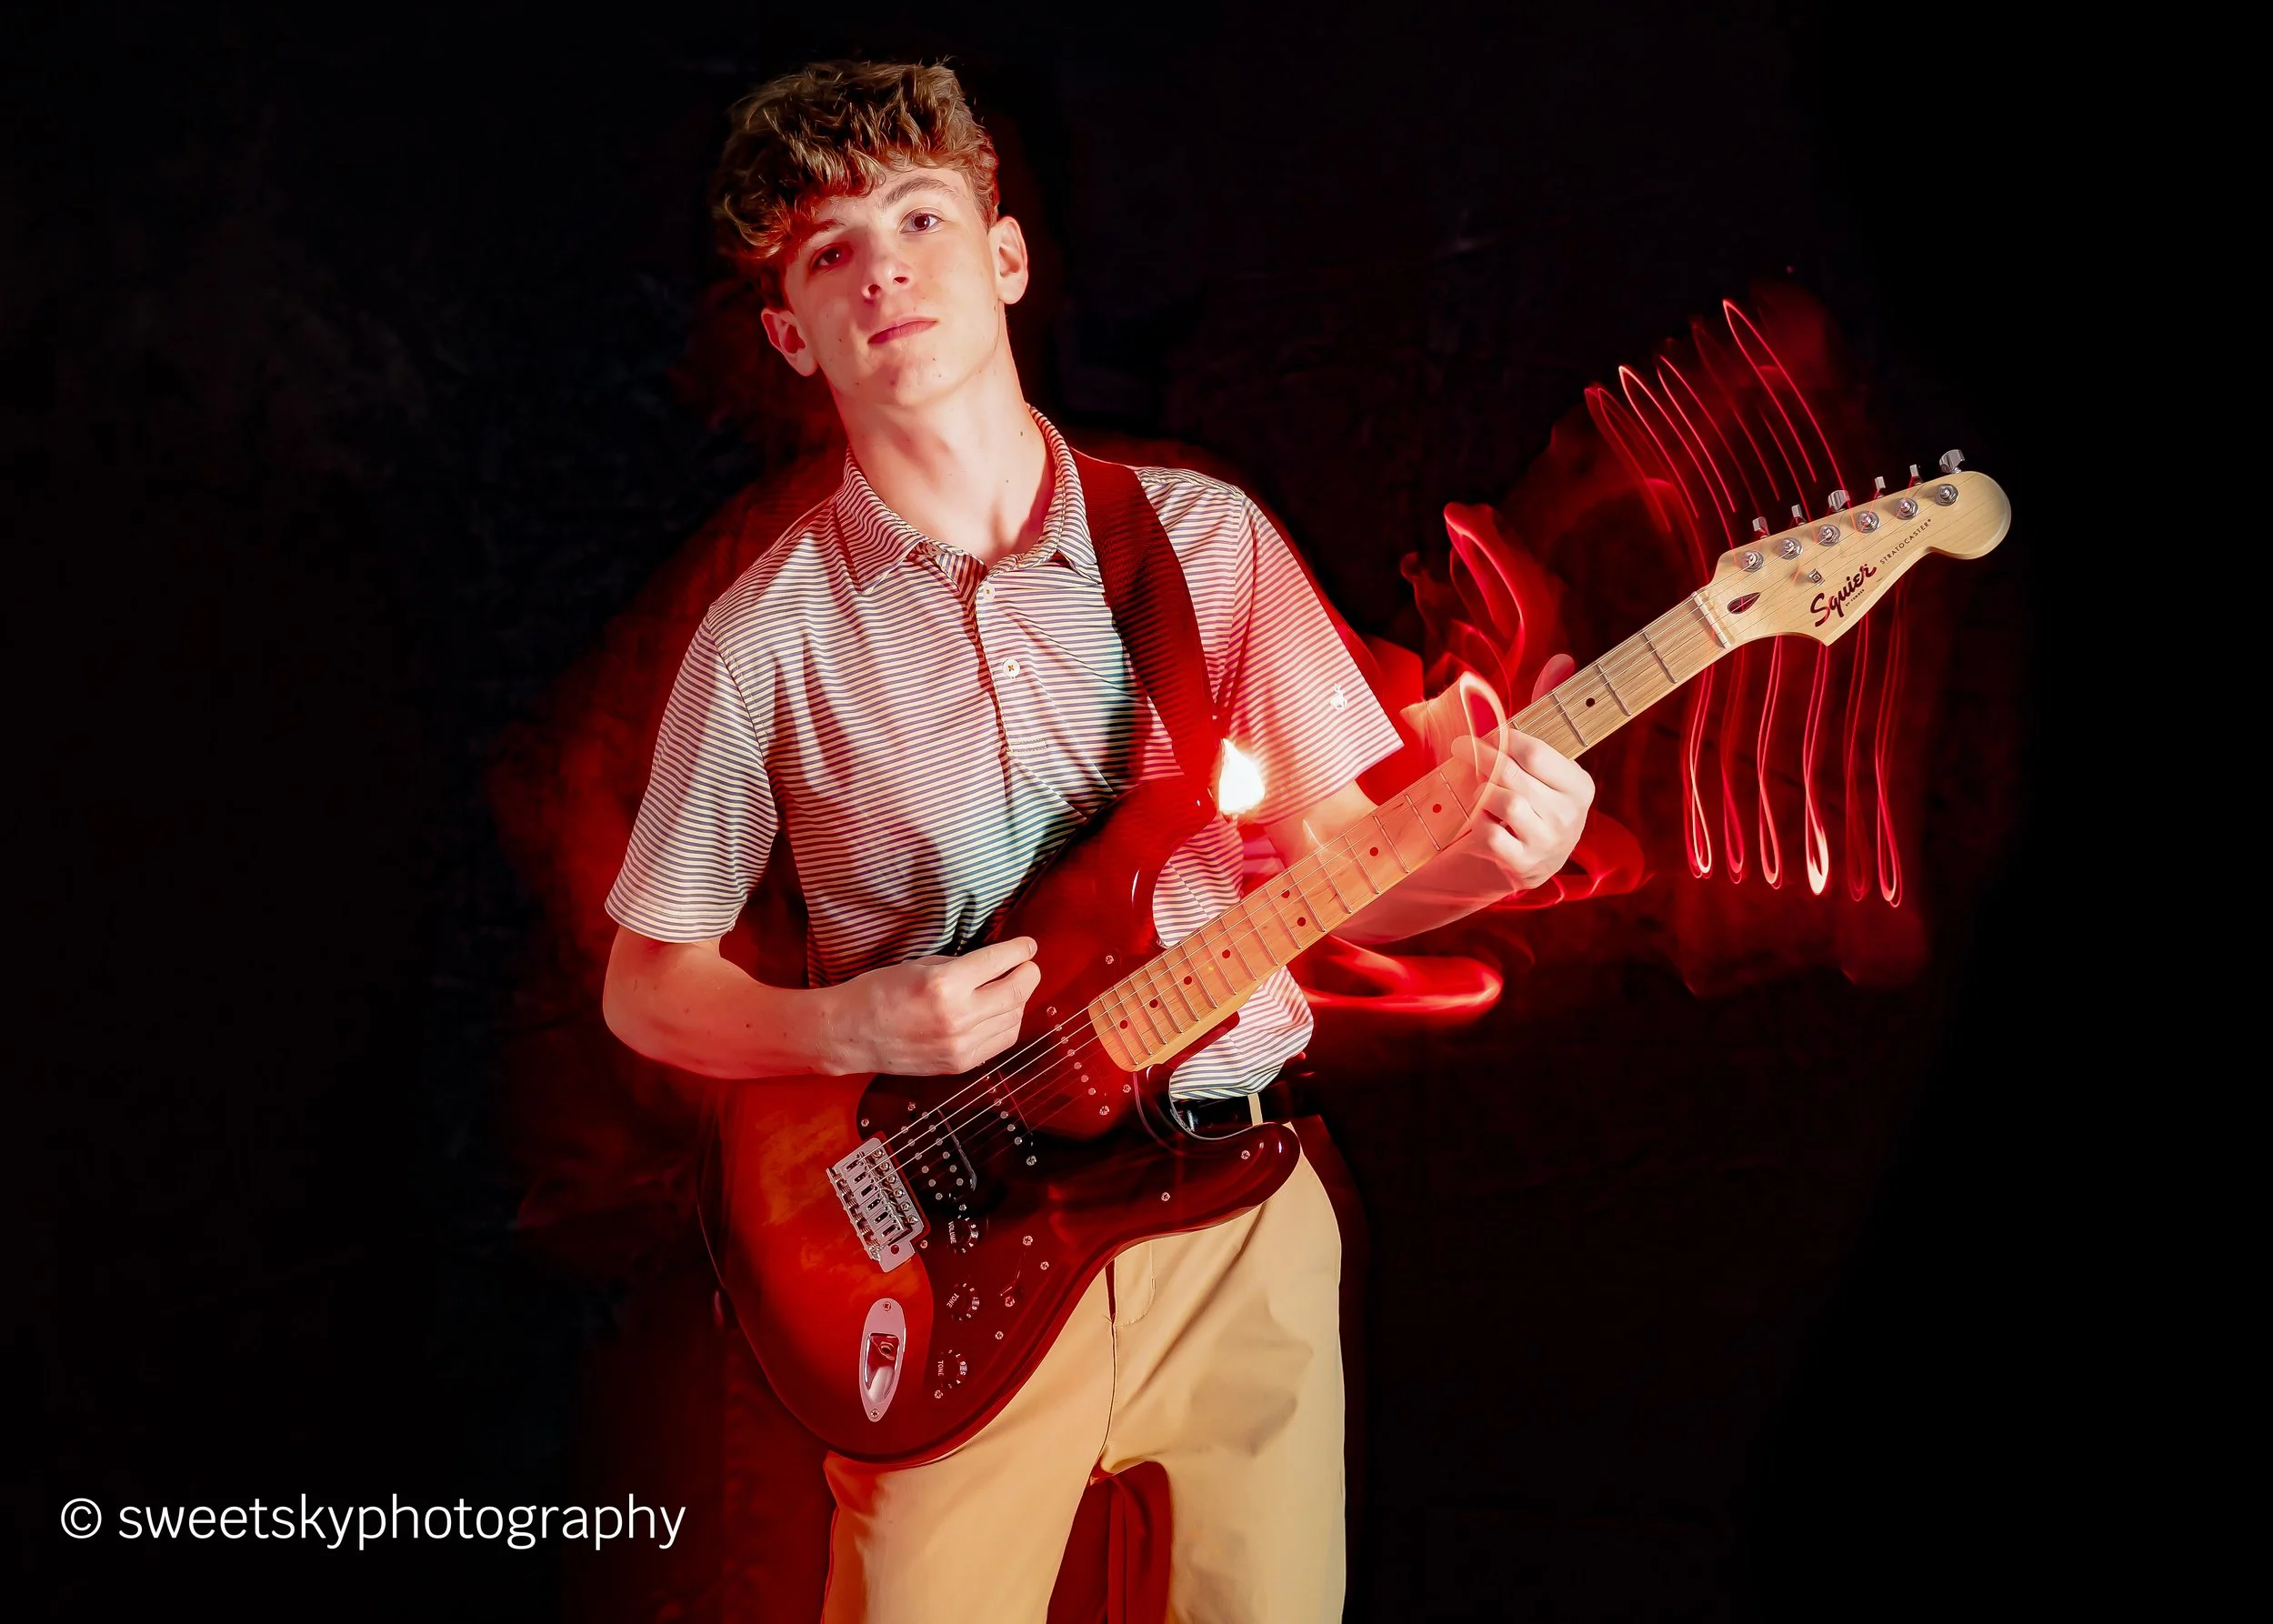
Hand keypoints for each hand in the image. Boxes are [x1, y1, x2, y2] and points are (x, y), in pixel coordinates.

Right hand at [826, 936, 1041, 1075]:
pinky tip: (1002, 1012)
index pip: (1000, 962)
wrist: (850, 1034)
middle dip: (1029, 974)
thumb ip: (961, 966)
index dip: (1021, 950)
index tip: (1028, 946)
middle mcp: (958, 1016)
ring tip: (1013, 987)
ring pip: (1014, 1018)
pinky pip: (1001, 1041)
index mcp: (945, 984)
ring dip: (1019, 999)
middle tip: (1028, 966)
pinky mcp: (959, 1064)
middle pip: (1016, 991)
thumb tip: (995, 964)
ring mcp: (960, 1045)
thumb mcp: (920, 965)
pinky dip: (1008, 1023)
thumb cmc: (878, 992)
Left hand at [1439, 727, 1594, 894]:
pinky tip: (1481, 817)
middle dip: (1482, 757)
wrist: (1536, 859)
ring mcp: (1548, 842)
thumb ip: (1547, 718)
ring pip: (1505, 803)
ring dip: (1482, 791)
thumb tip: (1557, 663)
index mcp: (1579, 786)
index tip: (1484, 733)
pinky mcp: (1524, 864)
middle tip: (1460, 747)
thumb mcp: (1549, 767)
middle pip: (1514, 775)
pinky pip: (1491, 834)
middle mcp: (1569, 815)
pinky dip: (1479, 822)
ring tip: (1477, 788)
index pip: (1536, 753)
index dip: (1503, 739)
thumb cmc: (1537, 799)